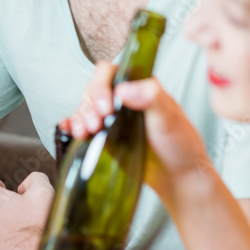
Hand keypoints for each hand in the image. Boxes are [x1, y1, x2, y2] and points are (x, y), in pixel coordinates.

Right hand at [60, 62, 211, 201]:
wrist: (177, 176)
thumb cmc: (179, 144)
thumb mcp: (169, 117)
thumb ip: (151, 97)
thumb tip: (123, 90)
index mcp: (137, 84)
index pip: (109, 72)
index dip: (101, 86)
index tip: (106, 107)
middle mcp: (121, 98)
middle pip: (91, 90)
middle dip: (88, 107)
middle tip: (96, 125)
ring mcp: (111, 118)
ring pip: (84, 108)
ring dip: (79, 117)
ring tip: (85, 133)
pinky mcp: (103, 136)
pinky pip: (80, 125)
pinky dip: (71, 126)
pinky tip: (70, 130)